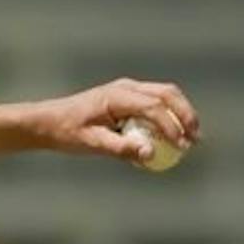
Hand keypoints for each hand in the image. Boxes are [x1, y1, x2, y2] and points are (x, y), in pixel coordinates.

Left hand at [31, 78, 200, 163]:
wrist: (47, 121)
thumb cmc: (66, 132)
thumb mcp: (91, 144)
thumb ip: (121, 149)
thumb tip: (150, 155)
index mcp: (117, 96)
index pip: (154, 107)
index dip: (172, 126)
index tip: (182, 146)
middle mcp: (126, 88)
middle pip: (168, 94)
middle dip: (186, 115)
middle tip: (195, 139)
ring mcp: (128, 90)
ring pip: (165, 95)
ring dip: (180, 113)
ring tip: (190, 138)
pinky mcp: (127, 98)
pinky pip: (154, 103)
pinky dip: (167, 116)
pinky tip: (170, 136)